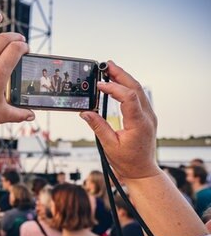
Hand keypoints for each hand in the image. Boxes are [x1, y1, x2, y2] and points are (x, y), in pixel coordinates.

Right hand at [80, 61, 159, 179]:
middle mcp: (147, 117)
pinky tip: (117, 83)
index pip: (128, 97)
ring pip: (138, 90)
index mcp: (139, 124)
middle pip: (136, 88)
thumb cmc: (127, 161)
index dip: (113, 88)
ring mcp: (148, 115)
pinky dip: (127, 87)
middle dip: (121, 74)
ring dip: (124, 78)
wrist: (142, 171)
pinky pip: (138, 96)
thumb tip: (85, 112)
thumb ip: (98, 127)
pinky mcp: (146, 116)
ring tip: (110, 69)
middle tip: (106, 64)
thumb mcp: (109, 145)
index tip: (99, 85)